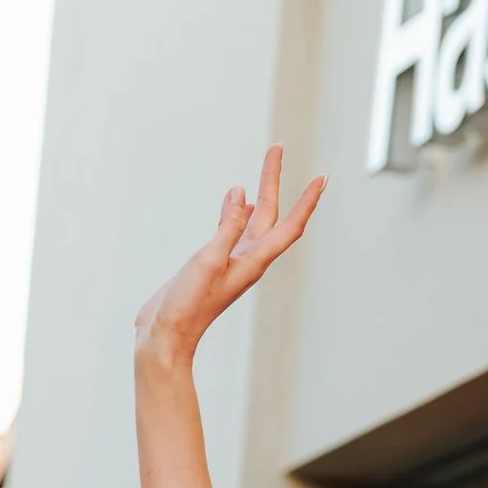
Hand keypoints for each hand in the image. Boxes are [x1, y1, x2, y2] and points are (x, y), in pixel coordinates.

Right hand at [135, 145, 323, 358]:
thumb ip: (227, 226)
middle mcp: (247, 261)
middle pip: (270, 215)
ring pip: (252, 222)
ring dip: (259, 196)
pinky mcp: (212, 265)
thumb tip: (242, 193)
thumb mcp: (208, 260)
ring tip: (263, 171)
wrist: (165, 337)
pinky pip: (231, 230)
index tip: (322, 177)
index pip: (289, 226)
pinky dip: (234, 211)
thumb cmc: (187, 306)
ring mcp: (230, 263)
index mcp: (253, 262)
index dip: (307, 202)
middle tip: (275, 150)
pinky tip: (232, 201)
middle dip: (274, 182)